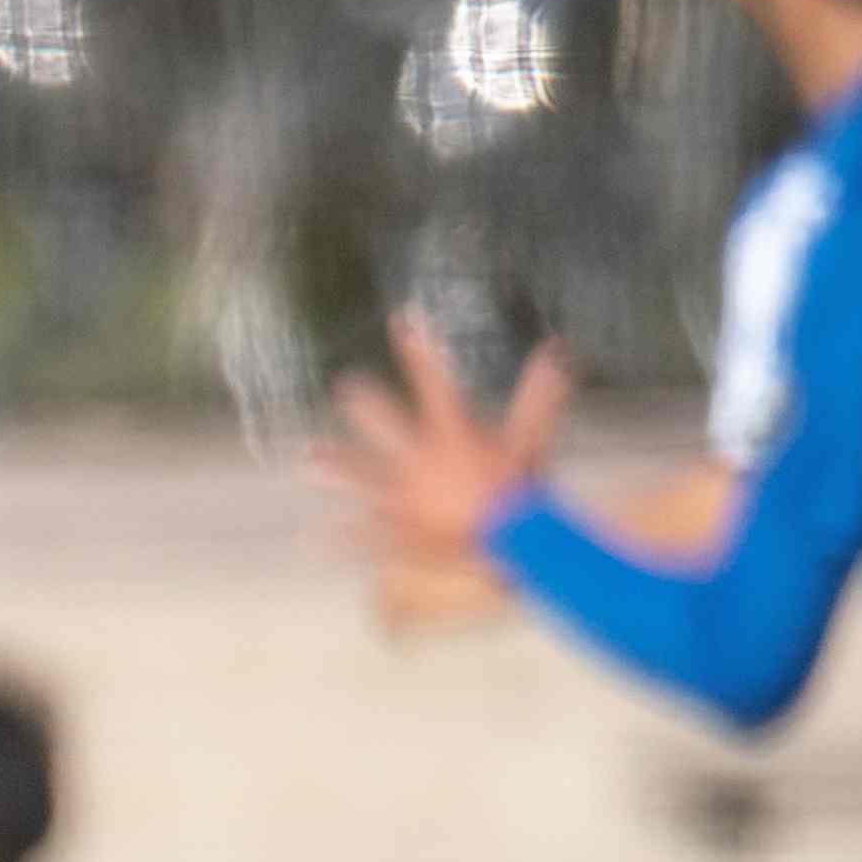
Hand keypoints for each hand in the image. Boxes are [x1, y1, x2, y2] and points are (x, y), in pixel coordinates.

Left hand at [313, 311, 569, 609]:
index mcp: (452, 435)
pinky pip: (360, 537)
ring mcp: (402, 496)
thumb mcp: (532, 441)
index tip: (402, 317)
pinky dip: (338, 539)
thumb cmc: (526, 490)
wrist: (516, 543)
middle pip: (385, 423)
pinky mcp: (395, 531)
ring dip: (334, 466)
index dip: (419, 348)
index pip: (435, 381)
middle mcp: (419, 460)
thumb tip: (556, 348)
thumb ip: (538, 397)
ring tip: (305, 457)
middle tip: (347, 384)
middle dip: (365, 403)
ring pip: (360, 476)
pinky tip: (313, 540)